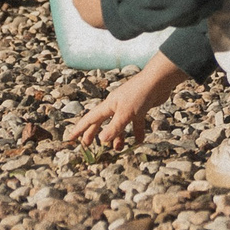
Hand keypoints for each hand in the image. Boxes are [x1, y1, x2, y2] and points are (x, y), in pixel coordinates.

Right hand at [63, 56, 184, 150]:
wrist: (159, 80)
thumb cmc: (140, 94)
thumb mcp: (126, 113)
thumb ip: (114, 127)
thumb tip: (102, 140)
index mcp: (109, 105)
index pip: (90, 119)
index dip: (79, 129)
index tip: (70, 138)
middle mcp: (116, 106)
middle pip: (101, 122)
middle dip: (94, 133)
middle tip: (88, 146)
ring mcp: (129, 106)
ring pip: (119, 124)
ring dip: (118, 137)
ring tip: (118, 149)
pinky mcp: (141, 108)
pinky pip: (136, 123)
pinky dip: (136, 132)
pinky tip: (138, 141)